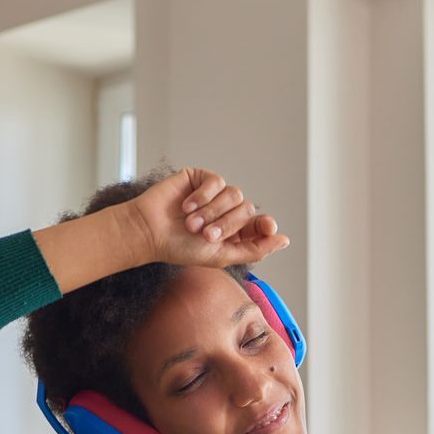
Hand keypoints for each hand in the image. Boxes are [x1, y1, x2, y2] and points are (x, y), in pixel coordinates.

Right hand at [126, 168, 289, 268]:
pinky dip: (203, 196)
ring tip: (191, 223)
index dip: (266, 225)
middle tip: (204, 235)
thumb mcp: (222, 255)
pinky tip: (187, 206)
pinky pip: (216, 182)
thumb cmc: (180, 247)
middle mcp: (227, 211)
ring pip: (234, 195)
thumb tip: (284, 240)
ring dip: (212, 211)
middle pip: (247, 210)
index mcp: (235, 232)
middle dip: (227, 224)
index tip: (268, 228)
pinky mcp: (200, 178)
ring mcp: (215, 194)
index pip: (261, 224)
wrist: (150, 231)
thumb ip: (254, 249)